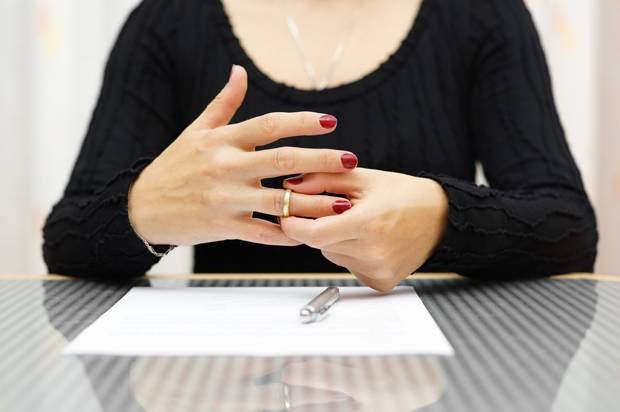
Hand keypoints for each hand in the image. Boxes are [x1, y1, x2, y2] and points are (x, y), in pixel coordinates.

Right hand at [128, 65, 356, 245]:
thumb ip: (224, 104)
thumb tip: (239, 70)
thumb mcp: (196, 131)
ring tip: (342, 204)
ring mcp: (226, 199)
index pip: (268, 125)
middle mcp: (226, 167)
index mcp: (222, 141)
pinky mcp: (223, 227)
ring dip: (314, 204)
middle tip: (351, 160)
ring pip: (279, 202)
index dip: (301, 122)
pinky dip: (285, 235)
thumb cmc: (174, 166)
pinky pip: (262, 233)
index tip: (330, 122)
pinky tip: (307, 234)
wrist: (142, 207)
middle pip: (282, 161)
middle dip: (321, 160)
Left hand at [281, 169, 447, 290]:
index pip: (313, 234)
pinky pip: (349, 268)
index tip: (288, 216)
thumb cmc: (404, 195)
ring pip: (333, 256)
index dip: (294, 226)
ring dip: (336, 241)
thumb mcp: (364, 178)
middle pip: (321, 244)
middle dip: (319, 227)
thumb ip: (323, 179)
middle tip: (336, 212)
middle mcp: (373, 253)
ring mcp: (378, 271)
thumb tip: (289, 186)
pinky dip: (351, 254)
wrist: (442, 218)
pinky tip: (370, 241)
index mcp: (368, 223)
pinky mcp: (381, 282)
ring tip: (360, 224)